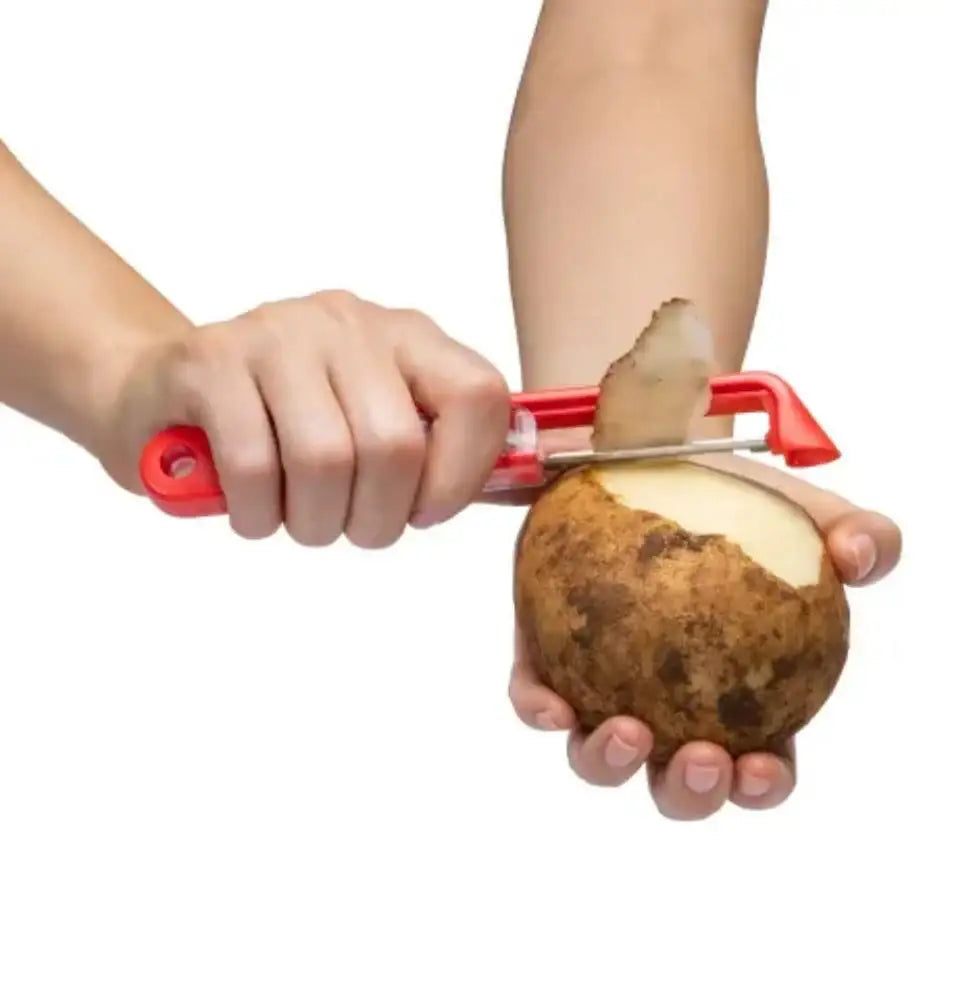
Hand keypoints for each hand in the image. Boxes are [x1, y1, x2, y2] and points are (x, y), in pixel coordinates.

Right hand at [102, 290, 510, 545]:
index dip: (462, 476)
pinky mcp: (209, 361)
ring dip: (314, 521)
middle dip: (375, 519)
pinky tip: (254, 509)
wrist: (165, 390)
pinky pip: (253, 466)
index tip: (425, 511)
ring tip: (299, 518)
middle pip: (395, 445)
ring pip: (326, 460)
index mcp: (406, 335)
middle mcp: (347, 322)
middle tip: (349, 527)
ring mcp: (276, 334)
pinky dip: (258, 514)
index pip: (478, 396)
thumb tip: (524, 485)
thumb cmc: (285, 424)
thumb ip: (440, 450)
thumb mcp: (372, 422)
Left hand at [505, 454, 901, 819]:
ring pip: (596, 756)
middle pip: (677, 781)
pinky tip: (550, 703)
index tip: (762, 764)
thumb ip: (854, 533)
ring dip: (609, 762)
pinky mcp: (543, 657)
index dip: (762, 785)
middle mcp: (666, 705)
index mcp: (735, 697)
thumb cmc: (727, 495)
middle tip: (705, 759)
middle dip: (691, 794)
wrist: (642, 456)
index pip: (757, 764)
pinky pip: (534, 697)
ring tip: (628, 731)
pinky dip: (540, 708)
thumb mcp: (797, 509)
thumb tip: (865, 557)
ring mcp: (600, 686)